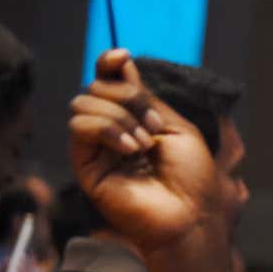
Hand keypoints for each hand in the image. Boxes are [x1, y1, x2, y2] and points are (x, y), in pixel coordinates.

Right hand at [69, 50, 224, 251]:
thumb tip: (121, 61)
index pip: (108, 81)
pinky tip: (130, 150)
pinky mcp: (86, 167)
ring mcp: (97, 149)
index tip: (122, 56)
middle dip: (127, 96)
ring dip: (120, 116)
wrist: (190, 215)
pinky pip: (80, 128)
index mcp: (134, 119)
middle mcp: (111, 131)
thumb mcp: (174, 125)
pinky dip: (107, 129)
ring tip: (144, 145)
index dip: (108, 64)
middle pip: (96, 87)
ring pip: (83, 104)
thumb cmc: (192, 176)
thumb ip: (144, 96)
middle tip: (153, 126)